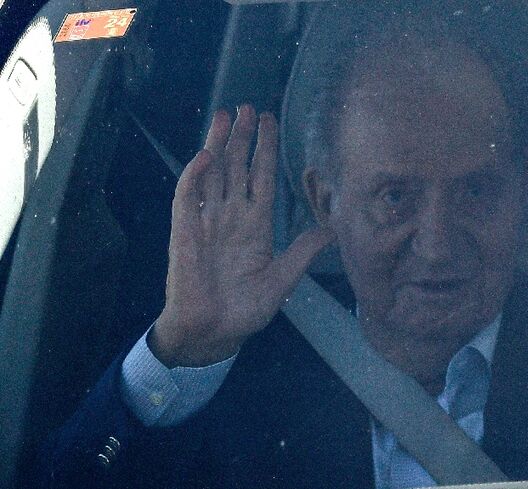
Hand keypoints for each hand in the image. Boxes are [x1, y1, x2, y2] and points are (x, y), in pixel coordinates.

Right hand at [150, 105, 334, 366]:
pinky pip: (188, 199)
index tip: (270, 122)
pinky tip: (206, 156)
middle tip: (248, 107)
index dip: (266, 150)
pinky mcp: (186, 234)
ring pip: (213, 174)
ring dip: (218, 145)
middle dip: (243, 138)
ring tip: (226, 116)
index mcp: (256, 226)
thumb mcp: (283, 279)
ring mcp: (208, 223)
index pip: (262, 178)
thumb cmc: (245, 310)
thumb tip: (332, 229)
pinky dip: (195, 177)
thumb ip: (303, 252)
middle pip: (237, 168)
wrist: (214, 334)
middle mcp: (232, 218)